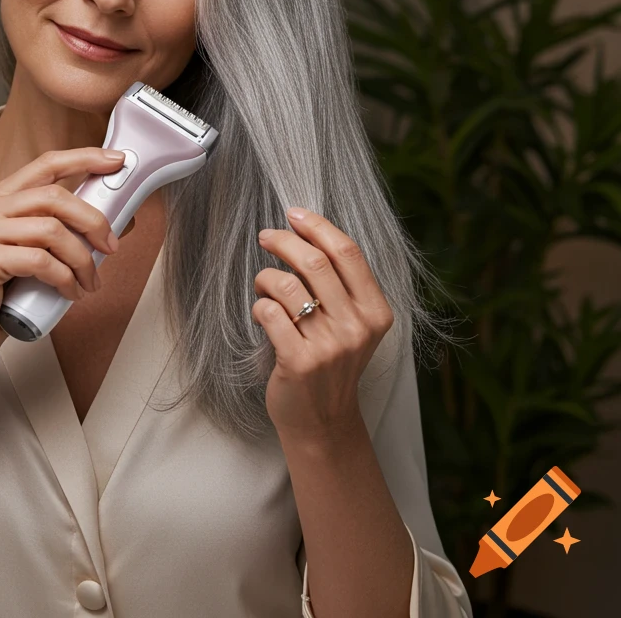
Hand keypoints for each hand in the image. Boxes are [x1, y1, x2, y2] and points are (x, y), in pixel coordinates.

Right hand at [0, 147, 124, 377]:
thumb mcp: (28, 255)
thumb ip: (57, 233)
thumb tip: (113, 223)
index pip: (45, 165)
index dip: (84, 158)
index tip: (116, 162)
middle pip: (54, 196)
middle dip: (92, 220)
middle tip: (110, 246)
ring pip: (51, 230)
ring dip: (82, 259)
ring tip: (90, 281)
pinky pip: (40, 261)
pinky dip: (65, 278)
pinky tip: (70, 293)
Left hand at [252, 207, 393, 443]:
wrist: (322, 421)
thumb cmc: (330, 363)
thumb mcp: (352, 325)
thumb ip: (341, 286)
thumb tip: (307, 231)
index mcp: (376, 312)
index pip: (348, 252)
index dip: (318, 226)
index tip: (294, 213)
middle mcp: (357, 327)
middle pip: (315, 262)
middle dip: (284, 240)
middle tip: (266, 236)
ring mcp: (329, 346)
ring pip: (286, 284)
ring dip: (266, 276)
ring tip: (263, 286)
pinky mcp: (299, 362)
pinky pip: (269, 312)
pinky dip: (258, 305)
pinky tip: (261, 314)